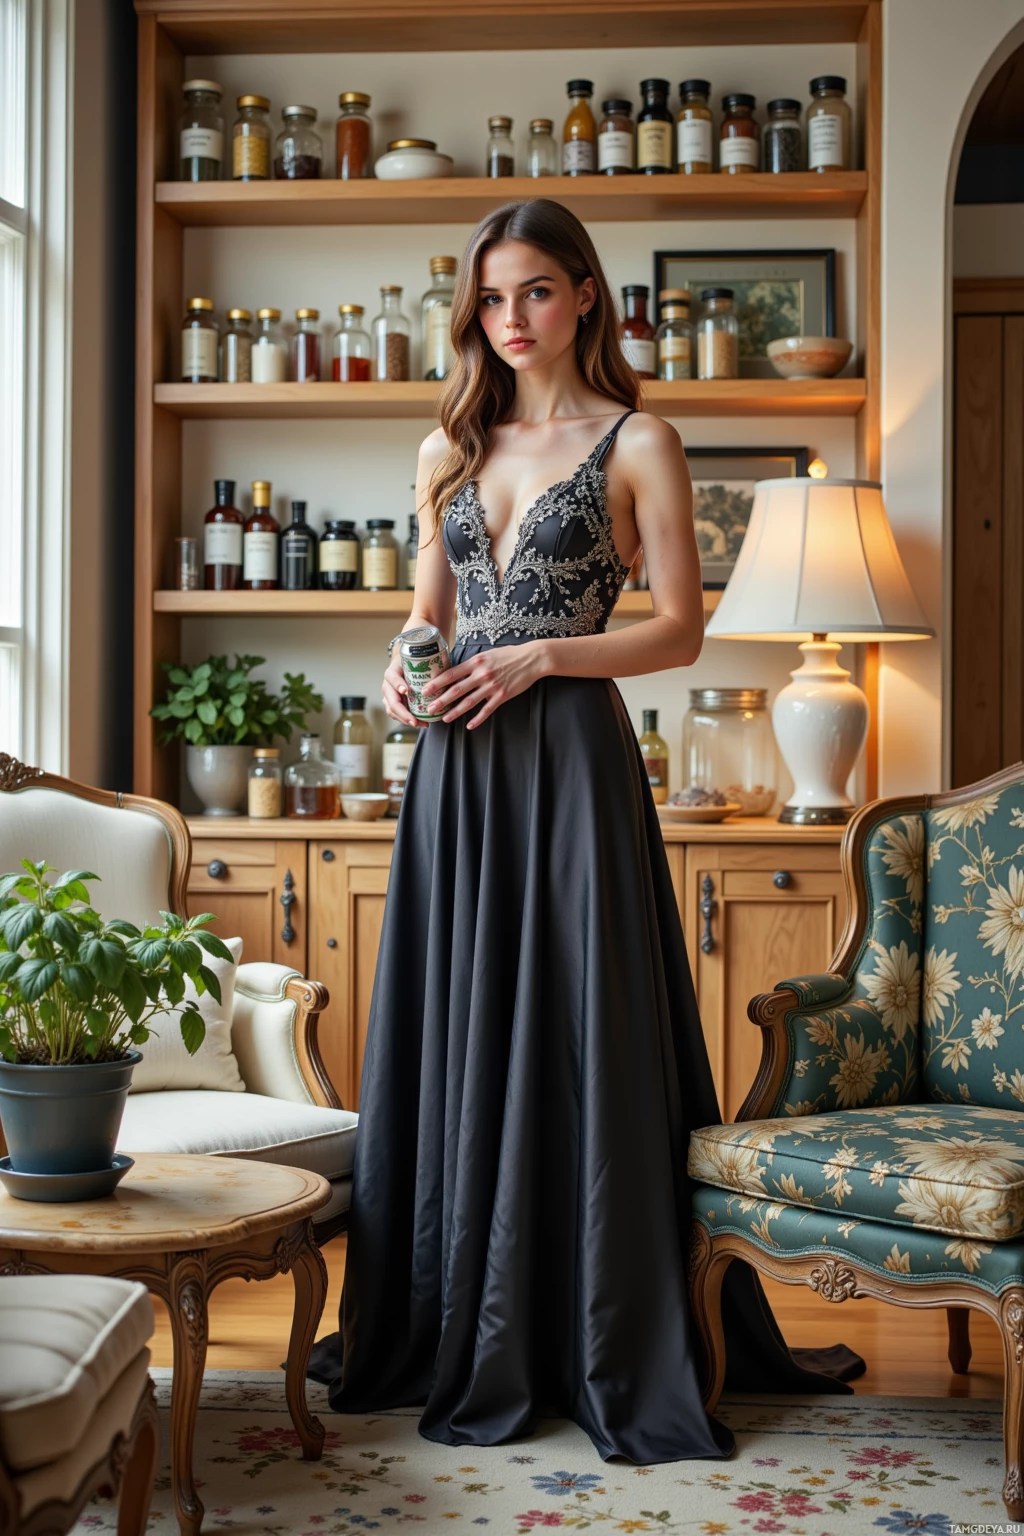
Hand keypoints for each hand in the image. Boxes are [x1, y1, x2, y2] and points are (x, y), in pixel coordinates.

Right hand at [382, 651, 426, 727]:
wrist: (402, 665)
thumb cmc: (411, 662)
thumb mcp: (415, 659)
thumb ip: (425, 660)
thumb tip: (444, 660)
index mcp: (392, 672)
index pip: (392, 678)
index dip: (398, 684)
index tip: (406, 690)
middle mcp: (387, 685)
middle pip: (391, 701)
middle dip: (403, 713)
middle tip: (414, 721)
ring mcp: (389, 696)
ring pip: (392, 711)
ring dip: (405, 720)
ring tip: (420, 724)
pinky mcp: (393, 704)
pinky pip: (397, 715)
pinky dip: (407, 720)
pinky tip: (420, 723)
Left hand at [421, 642, 547, 729]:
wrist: (531, 659)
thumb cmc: (508, 655)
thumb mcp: (486, 654)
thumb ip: (472, 664)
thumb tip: (455, 671)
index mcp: (475, 662)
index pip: (451, 674)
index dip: (436, 683)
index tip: (425, 690)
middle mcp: (481, 675)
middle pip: (456, 690)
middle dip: (440, 700)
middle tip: (429, 708)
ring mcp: (492, 686)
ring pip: (469, 702)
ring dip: (455, 712)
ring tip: (445, 718)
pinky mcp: (502, 696)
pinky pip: (487, 710)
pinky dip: (477, 719)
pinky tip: (469, 725)